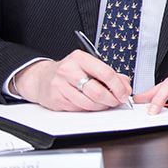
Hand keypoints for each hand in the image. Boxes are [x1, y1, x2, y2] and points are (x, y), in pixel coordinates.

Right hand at [15, 50, 131, 111]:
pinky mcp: (56, 99)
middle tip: (116, 101)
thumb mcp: (89, 66)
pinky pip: (79, 109)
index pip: (105, 72)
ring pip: (88, 103)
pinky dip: (89, 109)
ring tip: (105, 103)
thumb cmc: (69, 71)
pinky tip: (91, 105)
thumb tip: (126, 86)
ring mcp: (60, 85)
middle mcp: (69, 70)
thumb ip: (110, 74)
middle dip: (111, 99)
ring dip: (101, 106)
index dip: (118, 86)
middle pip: (97, 91)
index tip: (124, 93)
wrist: (41, 78)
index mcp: (80, 58)